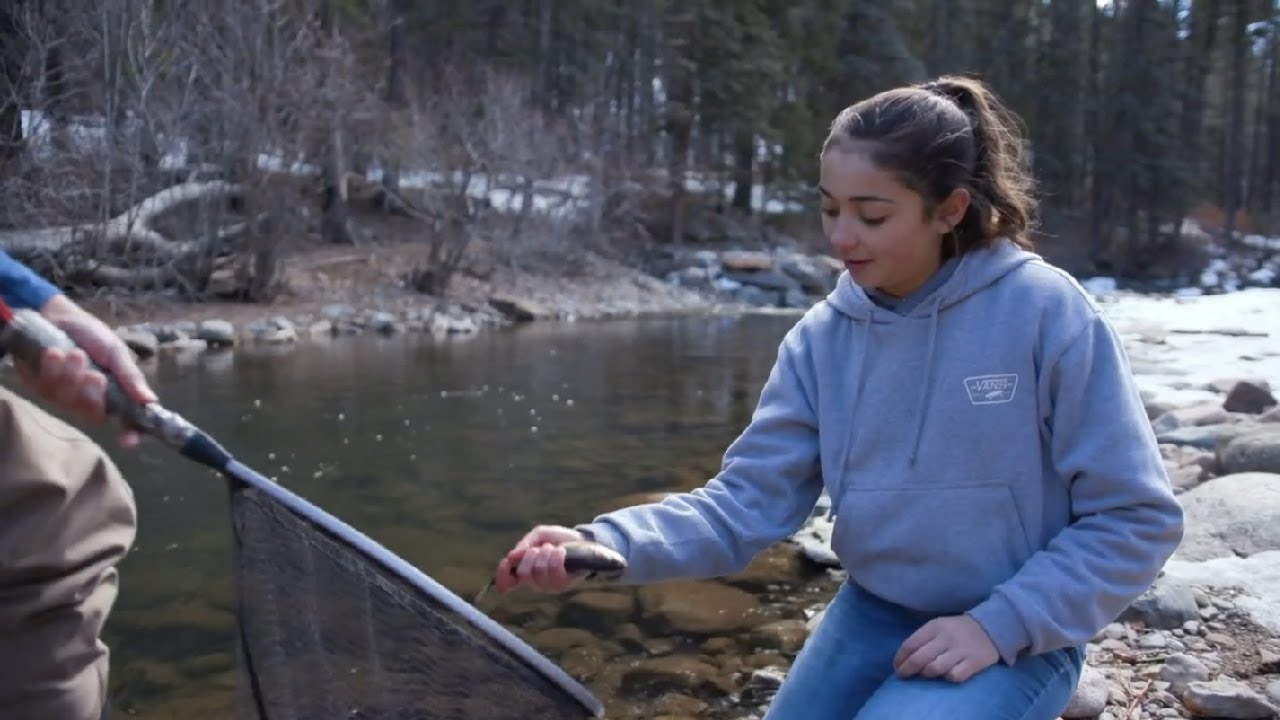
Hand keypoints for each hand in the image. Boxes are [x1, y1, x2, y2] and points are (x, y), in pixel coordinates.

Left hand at [14, 295, 156, 446]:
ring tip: (73, 353)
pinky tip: (54, 353)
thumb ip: (131, 377)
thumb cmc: (93, 335)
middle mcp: (92, 400)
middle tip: (95, 375)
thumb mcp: (117, 352)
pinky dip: (53, 369)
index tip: (129, 440)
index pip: (128, 421)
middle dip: (93, 396)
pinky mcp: (43, 388)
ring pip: (70, 402)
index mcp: (115, 394)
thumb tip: (150, 401)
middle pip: (95, 415)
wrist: (58, 317)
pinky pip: (48, 389)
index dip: (130, 433)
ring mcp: (66, 396)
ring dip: (72, 377)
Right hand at [495, 525, 586, 594]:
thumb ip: (525, 544)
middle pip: (524, 574)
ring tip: (553, 548)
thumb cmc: (559, 540)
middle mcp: (535, 582)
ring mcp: (549, 585)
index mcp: (526, 571)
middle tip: (540, 548)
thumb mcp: (540, 535)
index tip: (507, 562)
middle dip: (531, 556)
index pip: (507, 582)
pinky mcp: (564, 584)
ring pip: (539, 571)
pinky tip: (561, 552)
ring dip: (545, 554)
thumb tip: (512, 556)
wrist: (583, 541)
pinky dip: (556, 557)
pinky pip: (554, 571)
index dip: (503, 575)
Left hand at [893, 615, 998, 682]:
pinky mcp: (975, 662)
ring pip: (934, 668)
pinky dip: (948, 677)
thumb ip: (923, 639)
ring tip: (927, 674)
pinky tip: (948, 675)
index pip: (910, 644)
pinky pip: (955, 676)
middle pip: (919, 658)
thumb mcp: (938, 627)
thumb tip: (904, 659)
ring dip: (927, 674)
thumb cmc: (957, 630)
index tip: (897, 667)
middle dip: (907, 670)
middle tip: (904, 676)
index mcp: (935, 626)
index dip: (900, 658)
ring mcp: (961, 650)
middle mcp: (946, 637)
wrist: (990, 627)